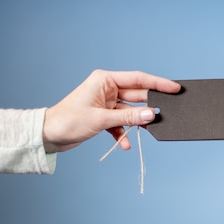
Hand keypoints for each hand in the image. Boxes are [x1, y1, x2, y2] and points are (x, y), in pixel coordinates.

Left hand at [42, 69, 180, 151]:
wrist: (48, 135)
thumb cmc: (68, 121)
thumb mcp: (101, 119)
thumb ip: (128, 117)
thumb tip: (151, 114)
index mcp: (105, 80)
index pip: (138, 79)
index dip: (158, 83)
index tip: (175, 88)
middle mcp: (107, 89)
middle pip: (137, 95)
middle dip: (149, 107)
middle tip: (166, 114)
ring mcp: (106, 103)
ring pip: (130, 111)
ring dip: (136, 123)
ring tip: (149, 130)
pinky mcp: (103, 117)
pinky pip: (121, 123)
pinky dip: (124, 133)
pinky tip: (126, 144)